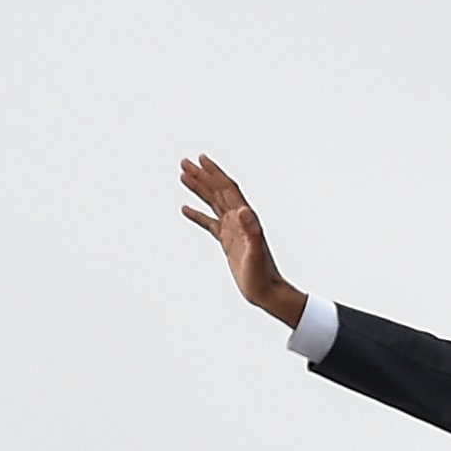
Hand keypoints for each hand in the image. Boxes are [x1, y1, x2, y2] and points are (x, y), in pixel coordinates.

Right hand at [180, 153, 308, 325]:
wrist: (267, 292)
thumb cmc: (263, 275)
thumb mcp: (255, 252)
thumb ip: (251, 230)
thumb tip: (244, 210)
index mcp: (245, 218)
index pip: (227, 189)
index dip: (214, 173)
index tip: (201, 159)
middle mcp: (240, 220)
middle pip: (218, 191)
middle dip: (202, 176)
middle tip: (184, 162)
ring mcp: (233, 230)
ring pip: (213, 203)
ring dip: (199, 189)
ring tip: (183, 176)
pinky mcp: (228, 242)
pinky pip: (210, 223)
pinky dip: (197, 214)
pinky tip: (186, 208)